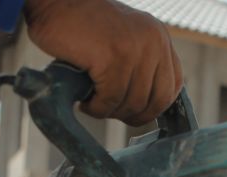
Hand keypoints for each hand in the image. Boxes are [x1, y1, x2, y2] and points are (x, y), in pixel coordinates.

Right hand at [24, 0, 182, 126]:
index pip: (173, 85)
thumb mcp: (124, 39)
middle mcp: (153, 42)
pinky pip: (111, 99)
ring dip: (110, 111)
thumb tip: (146, 107)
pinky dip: (97, 107)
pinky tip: (85, 101)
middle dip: (132, 114)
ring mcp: (135, 49)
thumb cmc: (81, 24)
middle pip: (156, 100)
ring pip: (132, 102)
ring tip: (93, 103)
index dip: (156, 107)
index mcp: (159, 37)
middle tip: (109, 110)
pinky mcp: (113, 57)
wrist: (52, 2)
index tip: (135, 113)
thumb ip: (140, 64)